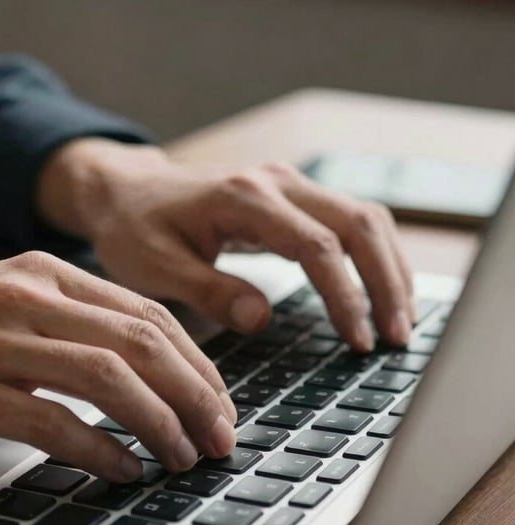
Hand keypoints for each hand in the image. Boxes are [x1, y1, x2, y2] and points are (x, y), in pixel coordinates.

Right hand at [0, 253, 236, 480]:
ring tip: (183, 458)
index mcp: (45, 272)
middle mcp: (29, 297)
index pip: (147, 313)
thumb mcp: (3, 301)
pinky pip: (54, 421)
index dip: (197, 362)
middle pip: (143, 342)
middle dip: (196, 394)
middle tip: (220, 437)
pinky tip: (123, 470)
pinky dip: (100, 449)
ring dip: (160, 423)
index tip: (218, 402)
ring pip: (110, 378)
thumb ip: (67, 321)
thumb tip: (140, 368)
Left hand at [38, 139, 414, 351]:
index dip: (346, 296)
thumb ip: (208, 291)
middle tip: (397, 338)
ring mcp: (286, 184)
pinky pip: (347, 220)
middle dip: (386, 282)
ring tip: (400, 321)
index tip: (359, 341)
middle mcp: (274, 183)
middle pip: (359, 224)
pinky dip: (372, 255)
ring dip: (389, 268)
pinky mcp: (289, 196)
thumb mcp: (155, 267)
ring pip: (363, 218)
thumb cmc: (133, 228)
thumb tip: (262, 318)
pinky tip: (379, 292)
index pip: (317, 246)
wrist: (124, 191)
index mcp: (242, 199)